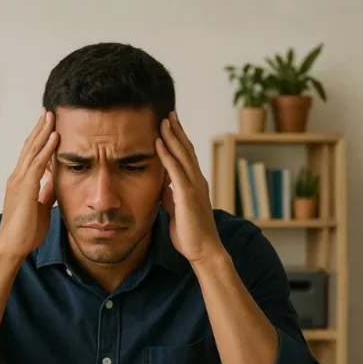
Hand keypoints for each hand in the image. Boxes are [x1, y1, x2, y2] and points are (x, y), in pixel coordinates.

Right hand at [0, 110, 58, 260]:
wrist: (12, 246)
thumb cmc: (25, 232)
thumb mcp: (40, 208)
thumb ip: (45, 194)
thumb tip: (53, 183)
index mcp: (21, 182)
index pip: (30, 155)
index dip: (38, 139)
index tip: (47, 125)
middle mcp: (17, 177)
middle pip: (29, 146)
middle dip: (39, 128)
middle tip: (47, 111)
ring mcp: (19, 181)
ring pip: (32, 150)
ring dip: (43, 131)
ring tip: (51, 116)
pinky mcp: (25, 188)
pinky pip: (37, 163)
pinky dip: (46, 148)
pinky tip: (55, 137)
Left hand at [155, 111, 223, 264]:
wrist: (204, 251)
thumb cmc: (190, 234)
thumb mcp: (176, 210)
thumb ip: (171, 196)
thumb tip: (163, 185)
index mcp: (195, 184)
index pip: (186, 156)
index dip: (179, 139)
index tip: (171, 125)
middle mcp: (197, 181)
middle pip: (186, 149)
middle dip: (177, 130)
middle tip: (169, 112)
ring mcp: (194, 186)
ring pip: (182, 154)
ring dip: (172, 136)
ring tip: (164, 119)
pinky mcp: (187, 194)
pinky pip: (175, 169)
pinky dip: (167, 154)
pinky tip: (158, 142)